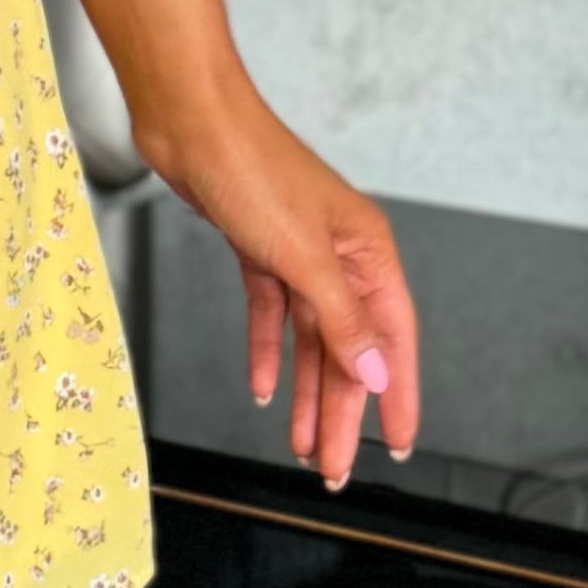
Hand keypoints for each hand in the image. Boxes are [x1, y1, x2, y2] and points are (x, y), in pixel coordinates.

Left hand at [134, 70, 420, 491]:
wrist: (189, 121)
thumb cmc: (251, 166)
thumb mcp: (303, 257)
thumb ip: (342, 320)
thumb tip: (376, 372)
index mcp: (368, 251)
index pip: (393, 338)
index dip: (397, 395)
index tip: (398, 443)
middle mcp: (340, 255)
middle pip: (348, 349)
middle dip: (343, 411)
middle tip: (336, 466)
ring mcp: (298, 252)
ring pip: (310, 339)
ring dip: (306, 393)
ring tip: (305, 444)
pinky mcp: (259, 249)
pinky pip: (271, 314)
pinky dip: (266, 351)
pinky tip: (262, 387)